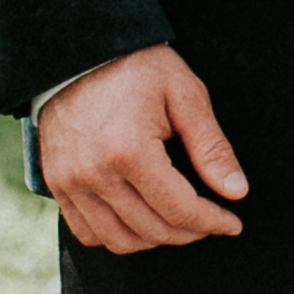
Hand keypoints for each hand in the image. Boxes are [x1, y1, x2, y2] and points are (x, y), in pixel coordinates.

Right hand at [39, 40, 247, 251]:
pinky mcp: (57, 184)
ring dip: (156, 239)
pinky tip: (141, 220)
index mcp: (129, 150)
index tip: (232, 223)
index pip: (180, 210)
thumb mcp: (185, 95)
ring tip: (178, 223)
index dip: (213, 222)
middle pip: (153, 230)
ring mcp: (70, 182)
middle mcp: (94, 173)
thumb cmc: (135, 67)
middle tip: (210, 221)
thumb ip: (211, 147)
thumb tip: (235, 191)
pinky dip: (118, 236)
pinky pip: (88, 233)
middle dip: (191, 233)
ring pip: (120, 241)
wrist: (78, 52)